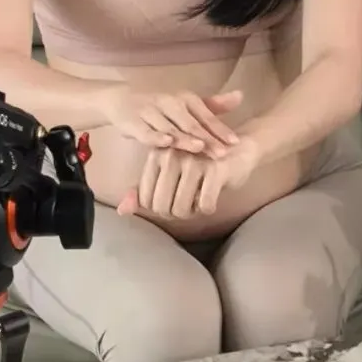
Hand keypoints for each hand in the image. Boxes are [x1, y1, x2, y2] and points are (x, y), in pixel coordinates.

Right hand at [103, 85, 241, 155]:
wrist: (121, 99)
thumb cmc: (161, 107)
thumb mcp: (187, 105)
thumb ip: (213, 106)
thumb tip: (241, 96)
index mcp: (185, 99)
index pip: (206, 115)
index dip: (220, 129)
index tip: (235, 143)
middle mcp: (169, 102)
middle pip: (190, 123)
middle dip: (206, 138)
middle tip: (221, 153)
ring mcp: (150, 111)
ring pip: (170, 127)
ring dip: (184, 138)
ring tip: (199, 148)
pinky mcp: (132, 121)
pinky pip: (145, 131)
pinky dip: (155, 137)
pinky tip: (166, 143)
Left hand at [117, 136, 259, 218]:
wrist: (239, 148)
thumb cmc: (200, 164)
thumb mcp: (167, 174)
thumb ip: (142, 192)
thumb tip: (122, 212)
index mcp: (157, 155)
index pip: (145, 198)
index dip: (159, 208)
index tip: (172, 200)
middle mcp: (173, 156)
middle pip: (161, 207)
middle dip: (174, 213)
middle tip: (187, 204)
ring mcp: (194, 162)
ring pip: (181, 209)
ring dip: (191, 212)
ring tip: (197, 201)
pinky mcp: (215, 170)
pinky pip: (204, 205)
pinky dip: (207, 208)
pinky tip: (212, 196)